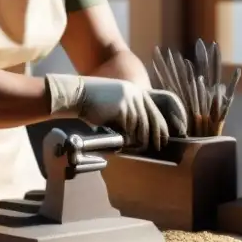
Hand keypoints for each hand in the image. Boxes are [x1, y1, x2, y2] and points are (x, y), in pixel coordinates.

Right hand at [45, 74, 172, 150]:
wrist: (78, 94)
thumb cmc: (94, 102)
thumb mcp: (117, 102)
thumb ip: (130, 112)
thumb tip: (140, 133)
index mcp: (137, 92)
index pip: (155, 112)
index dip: (161, 128)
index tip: (163, 140)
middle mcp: (137, 95)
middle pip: (150, 121)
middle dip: (154, 137)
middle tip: (156, 148)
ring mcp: (130, 101)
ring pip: (139, 127)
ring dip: (137, 140)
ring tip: (135, 148)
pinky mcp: (122, 109)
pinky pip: (128, 129)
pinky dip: (126, 138)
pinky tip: (123, 144)